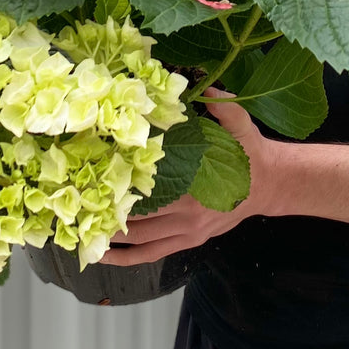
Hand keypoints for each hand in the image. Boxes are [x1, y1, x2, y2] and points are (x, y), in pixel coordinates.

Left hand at [97, 92, 278, 265]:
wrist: (271, 185)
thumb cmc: (251, 153)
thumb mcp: (242, 124)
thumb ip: (224, 107)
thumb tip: (206, 89)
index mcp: (195, 185)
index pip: (150, 189)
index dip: (121, 189)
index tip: (94, 184)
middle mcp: (188, 213)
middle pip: (139, 219)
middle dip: (108, 215)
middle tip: (77, 210)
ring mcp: (188, 231)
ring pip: (142, 241)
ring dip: (112, 240)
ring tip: (83, 236)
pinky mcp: (191, 241)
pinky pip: (154, 254)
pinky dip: (130, 259)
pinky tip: (107, 258)